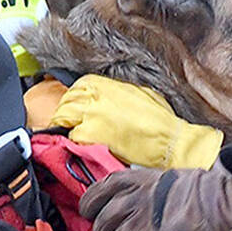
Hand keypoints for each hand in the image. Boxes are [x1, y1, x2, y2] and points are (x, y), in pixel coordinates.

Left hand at [51, 74, 222, 168]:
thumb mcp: (139, 93)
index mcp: (105, 84)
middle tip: (69, 125)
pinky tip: (87, 146)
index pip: (75, 87)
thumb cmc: (160, 118)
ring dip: (68, 127)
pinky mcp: (90, 134)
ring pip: (63, 118)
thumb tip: (106, 98)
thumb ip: (116, 93)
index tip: (75, 109)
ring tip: (76, 136)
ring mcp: (90, 114)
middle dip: (65, 114)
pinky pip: (72, 137)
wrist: (168, 140)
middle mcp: (94, 95)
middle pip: (65, 102)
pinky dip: (76, 143)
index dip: (74, 99)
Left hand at [79, 166, 231, 230]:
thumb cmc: (207, 189)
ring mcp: (144, 218)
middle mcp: (136, 197)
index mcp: (139, 179)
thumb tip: (142, 210)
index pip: (100, 190)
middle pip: (102, 224)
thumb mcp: (172, 180)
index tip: (90, 215)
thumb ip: (152, 193)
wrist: (228, 195)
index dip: (90, 206)